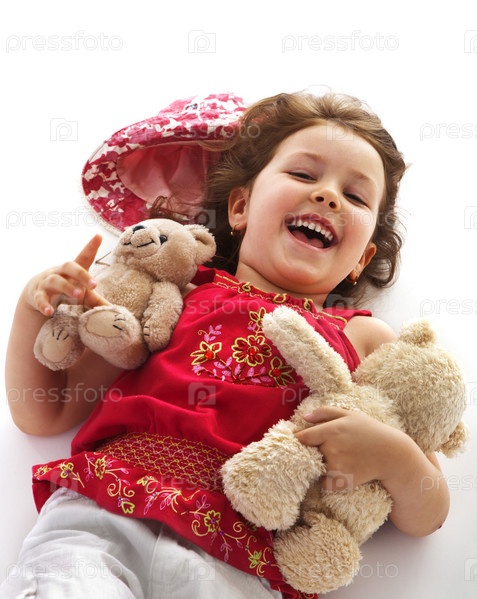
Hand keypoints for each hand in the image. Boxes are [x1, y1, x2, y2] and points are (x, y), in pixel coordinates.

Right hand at [24, 234, 109, 315]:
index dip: (91, 246)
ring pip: (55, 281)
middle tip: (94, 285)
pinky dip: (44, 304)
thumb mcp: (83, 295)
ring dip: (66, 287)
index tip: (99, 236)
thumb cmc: (67, 290)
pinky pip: (40, 298)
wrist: (37, 293)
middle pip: (69, 267)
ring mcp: (47, 282)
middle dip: (82, 275)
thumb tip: (116, 311)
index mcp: (73, 270)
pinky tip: (49, 311)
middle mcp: (60, 272)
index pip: (84, 256)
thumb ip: (98, 301)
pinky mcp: (37, 294)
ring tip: (77, 296)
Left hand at [295, 406, 409, 490]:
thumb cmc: (370, 431)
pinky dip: (328, 481)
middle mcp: (331, 448)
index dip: (297, 440)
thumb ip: (325, 412)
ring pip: (317, 469)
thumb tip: (304, 417)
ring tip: (337, 460)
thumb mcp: (350, 415)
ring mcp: (337, 466)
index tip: (295, 441)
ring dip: (321, 466)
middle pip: (308, 453)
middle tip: (323, 450)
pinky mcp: (343, 481)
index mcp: (331, 430)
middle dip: (311, 452)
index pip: (303, 437)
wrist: (392, 454)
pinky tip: (339, 473)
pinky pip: (326, 484)